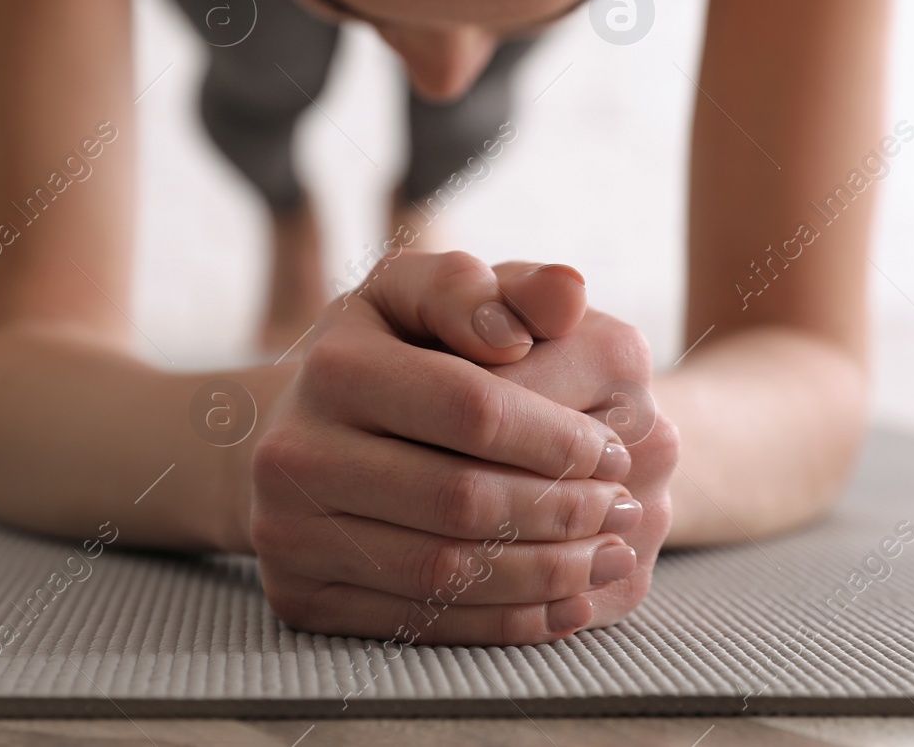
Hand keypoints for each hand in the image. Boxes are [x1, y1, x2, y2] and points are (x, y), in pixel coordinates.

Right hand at [250, 251, 649, 644]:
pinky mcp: (299, 595)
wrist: (293, 432)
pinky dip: (506, 621)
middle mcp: (294, 452)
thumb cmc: (386, 352)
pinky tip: (565, 603)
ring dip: (548, 572)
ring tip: (610, 555)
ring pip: (446, 571)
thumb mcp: (427, 297)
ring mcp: (287, 532)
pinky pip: (421, 624)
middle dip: (562, 510)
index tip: (614, 449)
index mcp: (335, 366)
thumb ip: (499, 290)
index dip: (558, 437)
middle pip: (460, 499)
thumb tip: (568, 294)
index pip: (473, 410)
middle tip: (626, 509)